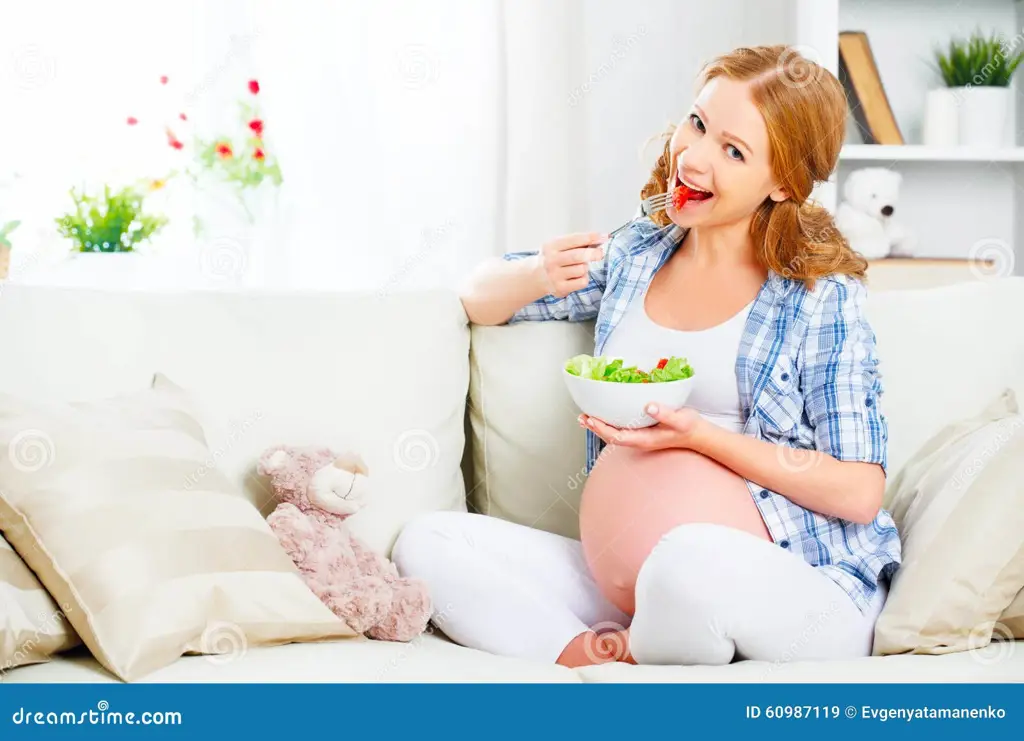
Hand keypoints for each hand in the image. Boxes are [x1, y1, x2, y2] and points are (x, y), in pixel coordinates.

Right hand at [535, 232, 608, 297]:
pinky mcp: (560, 288)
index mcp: (551, 246)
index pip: (574, 239)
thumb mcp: (559, 246)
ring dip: (585, 267)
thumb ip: (578, 243)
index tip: (604, 236)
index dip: (591, 237)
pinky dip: (583, 278)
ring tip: (577, 267)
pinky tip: (575, 277)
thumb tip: (600, 239)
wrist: (536, 277)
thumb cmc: (553, 258)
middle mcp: (551, 260)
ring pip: (582, 269)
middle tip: (600, 253)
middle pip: (578, 256)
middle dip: (593, 253)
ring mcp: (555, 275)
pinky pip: (582, 281)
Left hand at [580, 403, 703, 450]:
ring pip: (615, 434)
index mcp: (644, 439)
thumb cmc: (689, 428)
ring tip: (586, 418)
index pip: (617, 437)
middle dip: (595, 428)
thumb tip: (649, 406)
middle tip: (582, 417)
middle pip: (611, 437)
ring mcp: (640, 437)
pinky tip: (606, 415)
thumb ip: (665, 414)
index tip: (591, 419)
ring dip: (600, 427)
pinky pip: (622, 429)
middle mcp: (639, 440)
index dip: (602, 429)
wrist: (698, 435)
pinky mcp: (643, 431)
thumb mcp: (680, 419)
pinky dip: (610, 423)